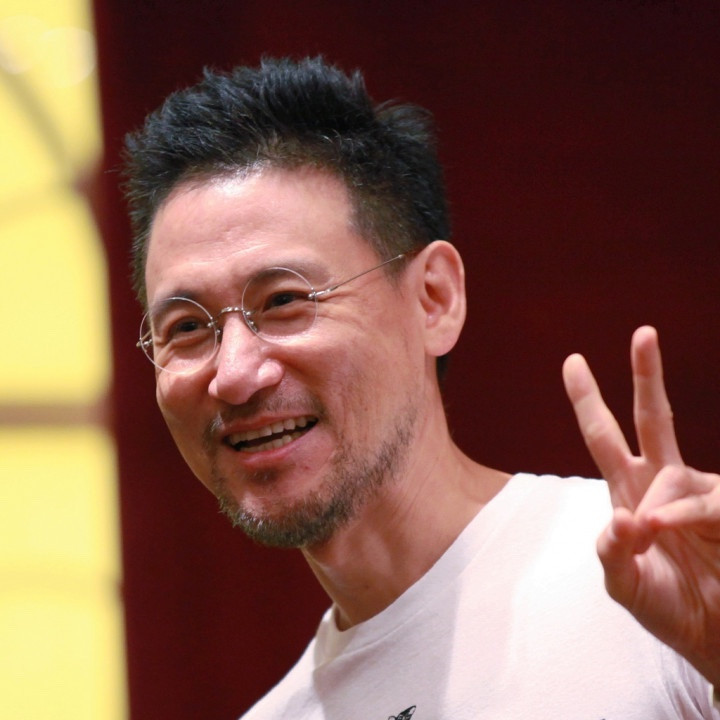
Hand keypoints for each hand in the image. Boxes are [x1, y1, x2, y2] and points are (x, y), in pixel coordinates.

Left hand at [563, 326, 719, 685]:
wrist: (713, 637)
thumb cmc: (666, 605)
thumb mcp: (624, 585)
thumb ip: (612, 553)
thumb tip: (624, 518)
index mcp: (629, 492)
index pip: (604, 437)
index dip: (588, 401)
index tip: (572, 361)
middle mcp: (663, 482)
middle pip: (652, 418)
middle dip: (646, 376)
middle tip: (643, 332)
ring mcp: (698, 493)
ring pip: (675, 477)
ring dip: (663, 512)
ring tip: (656, 538)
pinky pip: (706, 503)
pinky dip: (687, 517)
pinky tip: (672, 528)